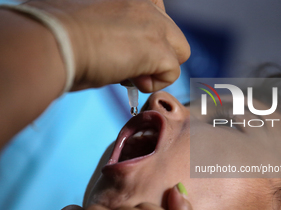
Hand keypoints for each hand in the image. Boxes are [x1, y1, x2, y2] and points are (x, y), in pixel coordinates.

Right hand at [24, 0, 189, 92]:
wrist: (52, 41)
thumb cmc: (57, 34)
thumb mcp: (90, 22)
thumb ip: (114, 29)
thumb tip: (120, 52)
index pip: (155, 8)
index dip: (147, 34)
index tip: (129, 48)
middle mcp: (145, 2)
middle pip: (172, 32)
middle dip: (156, 53)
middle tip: (129, 64)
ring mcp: (154, 23)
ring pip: (180, 50)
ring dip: (160, 67)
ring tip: (132, 74)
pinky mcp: (157, 48)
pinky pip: (173, 72)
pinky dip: (156, 83)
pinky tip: (134, 82)